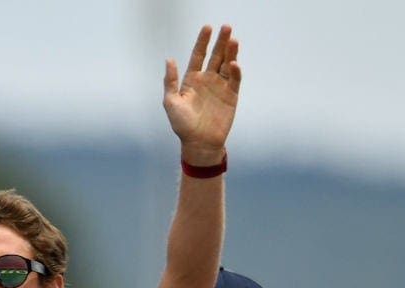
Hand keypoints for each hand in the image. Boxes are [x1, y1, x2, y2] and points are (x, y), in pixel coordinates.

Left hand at [162, 24, 240, 164]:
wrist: (198, 143)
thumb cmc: (182, 125)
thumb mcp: (171, 102)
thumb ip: (170, 81)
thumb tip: (169, 59)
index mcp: (192, 79)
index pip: (199, 55)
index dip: (203, 41)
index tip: (208, 27)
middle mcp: (207, 80)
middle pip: (215, 56)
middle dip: (221, 42)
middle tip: (226, 27)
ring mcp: (220, 87)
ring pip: (227, 64)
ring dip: (231, 52)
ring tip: (233, 39)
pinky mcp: (231, 96)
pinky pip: (234, 80)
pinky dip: (235, 71)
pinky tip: (233, 64)